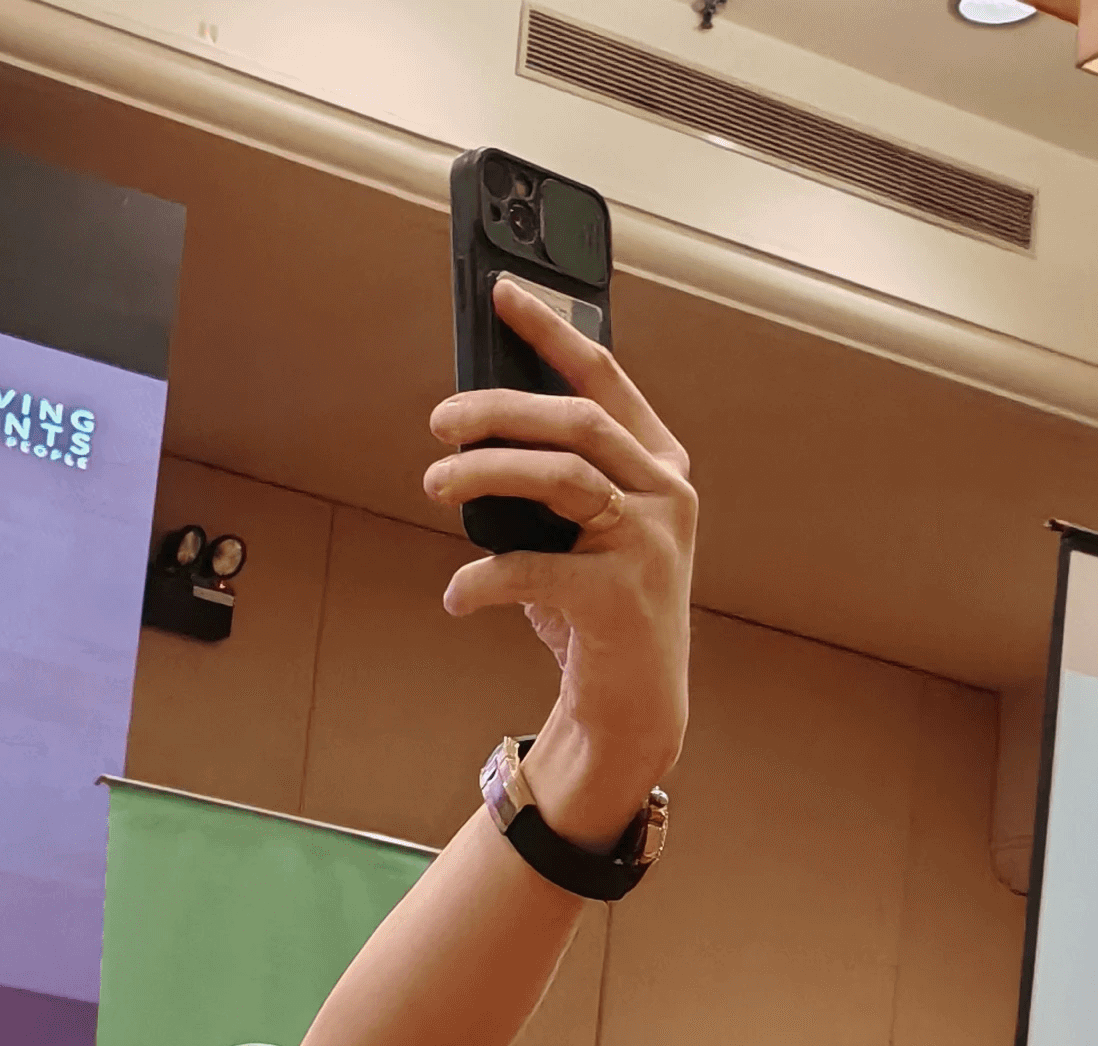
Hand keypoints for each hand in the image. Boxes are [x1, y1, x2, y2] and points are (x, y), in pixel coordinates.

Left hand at [425, 277, 695, 844]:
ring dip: (485, 474)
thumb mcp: (574, 531)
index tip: (501, 291)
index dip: (550, 330)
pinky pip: (534, 569)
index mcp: (657, 463)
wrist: (632, 702)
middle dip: (498, 409)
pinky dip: (482, 577)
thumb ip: (546, 477)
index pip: (603, 376)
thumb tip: (469, 423)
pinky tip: (456, 593)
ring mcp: (649, 543)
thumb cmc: (592, 606)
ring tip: (433, 482)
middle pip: (574, 420)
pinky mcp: (620, 598)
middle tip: (439, 421)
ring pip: (560, 477)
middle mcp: (664, 494)